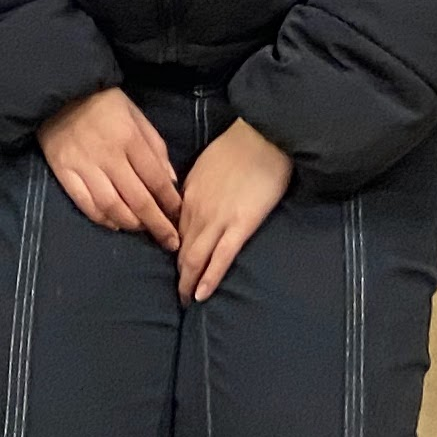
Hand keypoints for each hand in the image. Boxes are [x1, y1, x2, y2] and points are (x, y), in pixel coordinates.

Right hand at [37, 86, 181, 246]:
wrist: (59, 90)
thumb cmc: (103, 101)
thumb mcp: (136, 114)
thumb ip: (155, 146)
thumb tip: (170, 181)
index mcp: (129, 138)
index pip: (156, 179)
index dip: (170, 203)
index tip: (180, 218)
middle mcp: (108, 156)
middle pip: (137, 199)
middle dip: (158, 225)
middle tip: (170, 242)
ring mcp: (84, 166)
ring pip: (112, 207)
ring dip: (131, 224)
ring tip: (143, 229)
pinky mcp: (64, 172)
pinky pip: (86, 204)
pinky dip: (103, 219)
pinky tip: (115, 224)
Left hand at [176, 117, 295, 301]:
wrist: (263, 136)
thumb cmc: (238, 146)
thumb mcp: (205, 165)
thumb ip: (196, 187)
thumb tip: (191, 203)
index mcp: (187, 193)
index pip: (174, 230)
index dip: (172, 250)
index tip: (173, 265)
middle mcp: (196, 209)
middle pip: (181, 248)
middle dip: (178, 273)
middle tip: (177, 293)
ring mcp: (217, 220)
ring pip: (195, 258)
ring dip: (188, 282)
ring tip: (186, 300)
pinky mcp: (240, 226)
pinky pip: (220, 259)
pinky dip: (208, 279)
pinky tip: (201, 295)